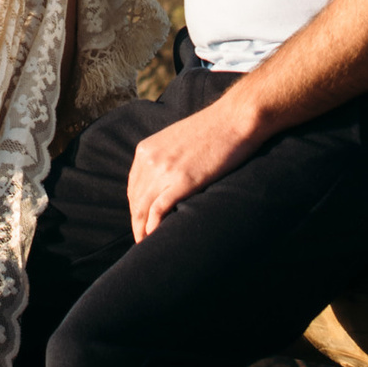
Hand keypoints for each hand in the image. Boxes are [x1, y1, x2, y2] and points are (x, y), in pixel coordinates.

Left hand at [126, 83, 260, 241]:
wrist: (234, 118)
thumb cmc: (212, 130)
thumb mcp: (177, 140)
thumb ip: (165, 158)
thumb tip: (165, 181)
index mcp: (145, 150)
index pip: (133, 188)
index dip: (136, 209)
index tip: (141, 224)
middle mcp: (149, 159)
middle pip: (135, 201)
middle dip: (137, 224)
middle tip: (143, 242)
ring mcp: (164, 170)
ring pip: (142, 208)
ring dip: (142, 231)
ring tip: (147, 248)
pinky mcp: (182, 181)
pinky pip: (158, 210)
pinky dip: (153, 227)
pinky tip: (154, 239)